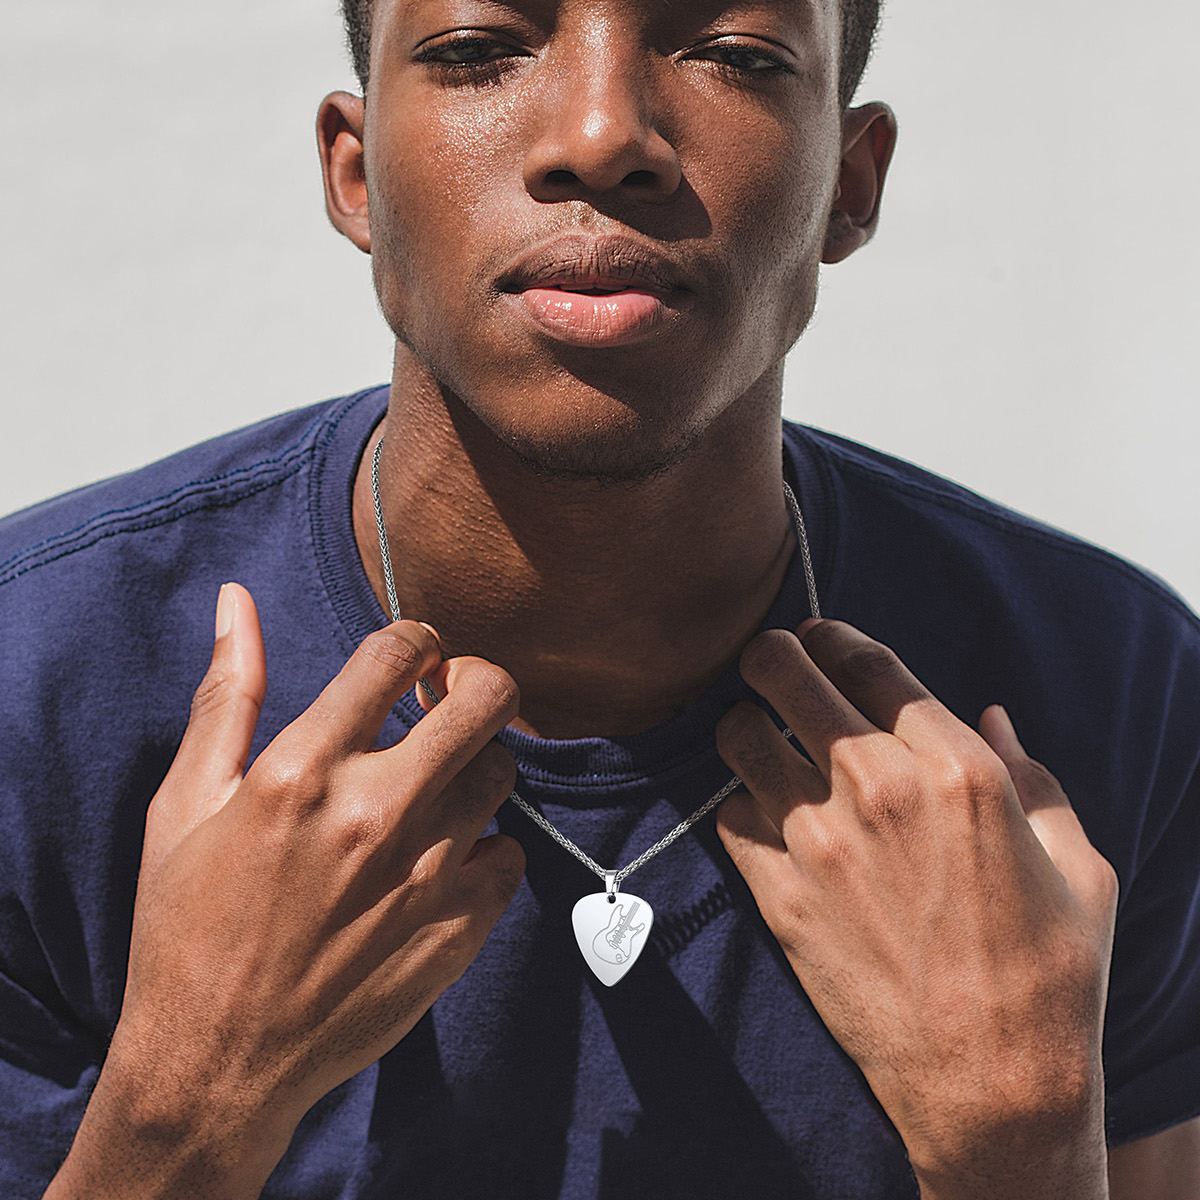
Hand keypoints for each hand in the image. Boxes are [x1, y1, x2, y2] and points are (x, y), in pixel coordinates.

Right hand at [84, 584, 525, 1187]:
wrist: (217, 1064)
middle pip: (485, 697)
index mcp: (304, 770)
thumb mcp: (186, 804)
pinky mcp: (459, 928)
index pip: (397, 652)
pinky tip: (442, 861)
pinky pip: (512, 854)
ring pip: (502, 772)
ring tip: (434, 788)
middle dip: (476, 678)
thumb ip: (225, 696)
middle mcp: (378, 812)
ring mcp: (428, 873)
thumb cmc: (187, 928)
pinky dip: (487, 847)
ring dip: (474, 766)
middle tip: (449, 697)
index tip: (411, 657)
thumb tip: (237, 601)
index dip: (416, 637)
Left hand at [713, 618, 1118, 1178]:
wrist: (992, 1083)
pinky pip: (728, 815)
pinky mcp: (779, 896)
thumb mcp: (1075, 863)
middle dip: (770, 654)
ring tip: (757, 733)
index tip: (818, 634)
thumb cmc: (1049, 972)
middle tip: (768, 661)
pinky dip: (740, 805)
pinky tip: (763, 815)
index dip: (831, 633)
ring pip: (739, 736)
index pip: (866, 659)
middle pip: (785, 672)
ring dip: (744, 724)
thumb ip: (1032, 775)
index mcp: (957, 768)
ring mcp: (819, 842)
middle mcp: (879, 789)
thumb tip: (992, 714)